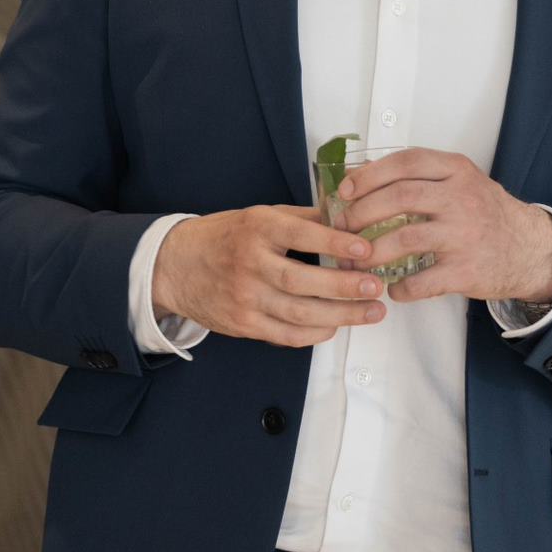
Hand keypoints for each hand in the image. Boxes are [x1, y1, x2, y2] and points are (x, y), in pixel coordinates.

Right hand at [152, 205, 385, 346]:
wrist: (175, 265)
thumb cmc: (225, 237)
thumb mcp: (259, 216)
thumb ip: (302, 220)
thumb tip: (349, 219)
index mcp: (256, 229)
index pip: (300, 235)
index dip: (335, 243)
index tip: (365, 248)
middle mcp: (249, 263)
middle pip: (302, 281)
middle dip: (344, 287)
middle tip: (376, 287)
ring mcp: (244, 297)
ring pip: (298, 314)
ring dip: (341, 316)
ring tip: (371, 312)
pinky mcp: (243, 324)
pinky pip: (285, 335)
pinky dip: (315, 334)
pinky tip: (336, 326)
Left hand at [334, 149, 551, 307]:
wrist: (530, 249)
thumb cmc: (486, 214)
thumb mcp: (460, 181)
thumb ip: (420, 177)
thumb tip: (360, 178)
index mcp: (456, 171)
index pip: (405, 163)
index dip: (369, 175)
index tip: (345, 190)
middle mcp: (461, 198)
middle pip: (399, 198)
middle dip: (361, 213)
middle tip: (343, 228)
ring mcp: (465, 235)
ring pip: (405, 238)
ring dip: (372, 253)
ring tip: (356, 263)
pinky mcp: (467, 270)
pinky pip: (422, 281)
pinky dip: (401, 288)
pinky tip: (393, 289)